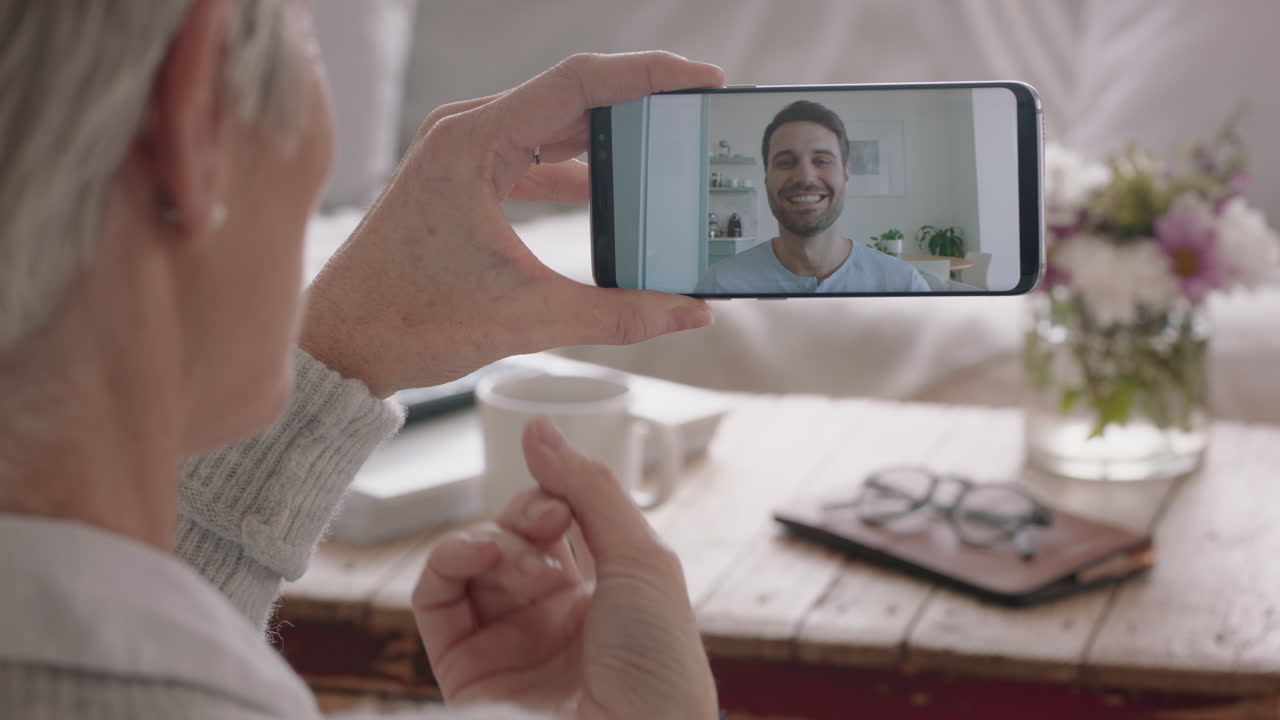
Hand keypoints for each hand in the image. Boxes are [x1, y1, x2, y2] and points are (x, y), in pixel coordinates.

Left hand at [300, 52, 724, 396]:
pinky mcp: (462, 179)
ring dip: (610, 140)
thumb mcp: (525, 319)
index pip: (578, 83)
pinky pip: (533, 158)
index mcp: (473, 143)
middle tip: (700, 117)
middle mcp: (466, 132)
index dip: (648, 75)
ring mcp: (461, 153)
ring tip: (670, 152)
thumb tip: (692, 314)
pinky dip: (578, 172)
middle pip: (571, 97)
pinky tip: (617, 197)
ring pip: (554, 127)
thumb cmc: (406, 321)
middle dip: (640, 105)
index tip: (703, 80)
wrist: (336, 343)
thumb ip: (617, 315)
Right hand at [411, 418, 716, 719]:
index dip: (557, 490)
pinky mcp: (464, 668)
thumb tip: (540, 427)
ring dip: (490, 540)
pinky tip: (477, 556)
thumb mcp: (643, 561)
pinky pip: (434, 597)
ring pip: (471, 559)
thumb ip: (590, 487)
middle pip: (515, 533)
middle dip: (527, 514)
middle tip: (546, 523)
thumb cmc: (658, 668)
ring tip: (519, 560)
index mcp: (608, 592)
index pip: (564, 519)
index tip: (559, 484)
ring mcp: (508, 642)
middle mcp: (555, 617)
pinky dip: (447, 562)